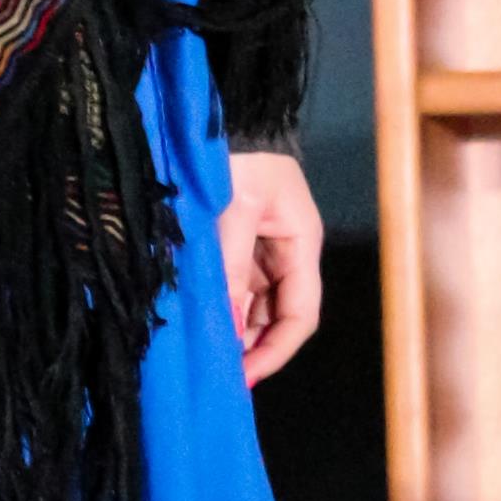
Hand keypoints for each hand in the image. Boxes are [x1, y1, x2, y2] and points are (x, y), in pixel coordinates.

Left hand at [219, 150, 322, 386]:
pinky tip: (200, 329)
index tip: (245, 376)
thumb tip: (226, 325)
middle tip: (217, 377)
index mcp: (300, 244)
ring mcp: (261, 253)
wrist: (207, 123)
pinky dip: (220, 311)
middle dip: (251, 348)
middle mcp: (286, 255)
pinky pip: (234, 290)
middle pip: (277, 318)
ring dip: (233, 333)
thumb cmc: (231, 157)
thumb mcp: (233, 207)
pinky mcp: (236, 248)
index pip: (301, 314)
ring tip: (205, 360)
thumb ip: (230, 264)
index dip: (276, 350)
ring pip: (253, 309)